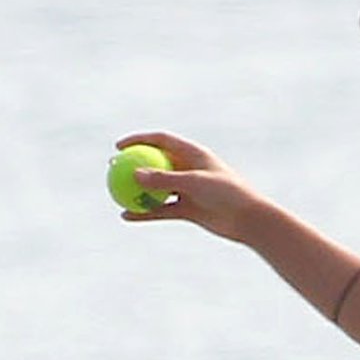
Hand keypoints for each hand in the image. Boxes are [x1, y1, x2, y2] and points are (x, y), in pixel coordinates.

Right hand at [113, 132, 266, 243]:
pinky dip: (145, 212)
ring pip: (156, 189)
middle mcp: (188, 169)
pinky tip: (127, 216)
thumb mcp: (194, 183)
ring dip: (137, 192)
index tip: (118, 148)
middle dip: (133, 165)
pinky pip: (160, 210)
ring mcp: (187, 190)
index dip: (138, 141)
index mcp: (193, 153)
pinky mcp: (188, 209)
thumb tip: (134, 174)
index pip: (161, 141)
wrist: (247, 218)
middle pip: (155, 163)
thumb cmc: (225, 194)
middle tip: (113, 170)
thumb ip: (164, 179)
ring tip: (115, 194)